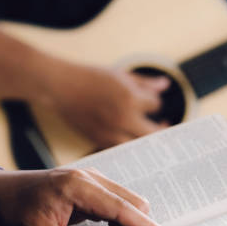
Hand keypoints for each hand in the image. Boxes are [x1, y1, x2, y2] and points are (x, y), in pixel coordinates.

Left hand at [0, 168, 176, 225]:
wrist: (0, 192)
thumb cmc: (16, 211)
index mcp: (79, 187)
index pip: (123, 209)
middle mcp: (91, 178)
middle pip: (134, 205)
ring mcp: (93, 179)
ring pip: (129, 205)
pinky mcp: (93, 185)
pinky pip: (118, 205)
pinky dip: (117, 225)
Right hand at [49, 66, 169, 148]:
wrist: (60, 87)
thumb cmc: (90, 77)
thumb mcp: (120, 76)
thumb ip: (145, 83)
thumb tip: (166, 85)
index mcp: (130, 98)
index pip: (155, 105)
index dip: (154, 103)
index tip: (152, 103)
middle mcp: (122, 118)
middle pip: (152, 133)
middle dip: (159, 129)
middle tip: (163, 127)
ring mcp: (110, 132)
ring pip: (137, 145)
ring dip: (143, 141)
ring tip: (146, 136)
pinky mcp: (99, 141)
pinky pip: (120, 149)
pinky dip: (127, 146)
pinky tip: (128, 139)